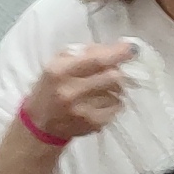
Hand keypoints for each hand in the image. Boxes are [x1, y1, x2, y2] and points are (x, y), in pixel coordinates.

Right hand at [17, 38, 136, 147]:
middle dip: (117, 72)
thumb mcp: (58, 63)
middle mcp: (71, 91)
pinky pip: (117, 108)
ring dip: (115, 88)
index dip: (118, 53)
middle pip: (113, 77)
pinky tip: (100, 102)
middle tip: (113, 71)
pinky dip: (114, 102)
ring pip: (118, 93)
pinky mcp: (95, 124)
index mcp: (60, 71)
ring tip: (103, 88)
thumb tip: (115, 48)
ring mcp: (84, 110)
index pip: (96, 60)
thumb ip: (84, 53)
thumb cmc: (51, 86)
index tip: (132, 49)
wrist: (41, 123)